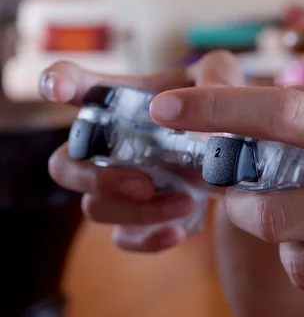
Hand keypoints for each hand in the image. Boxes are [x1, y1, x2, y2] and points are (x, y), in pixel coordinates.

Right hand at [42, 51, 243, 251]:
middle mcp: (106, 144)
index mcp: (118, 100)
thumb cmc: (214, 102)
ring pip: (94, 207)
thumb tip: (204, 129)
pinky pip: (124, 237)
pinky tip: (178, 231)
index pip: (74, 86)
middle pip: (64, 165)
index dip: (57, 85)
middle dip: (94, 178)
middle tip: (144, 183)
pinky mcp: (138, 217)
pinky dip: (148, 239)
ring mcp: (118, 184)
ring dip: (137, 210)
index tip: (55, 91)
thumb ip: (217, 78)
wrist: (234, 145)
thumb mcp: (221, 78)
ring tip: (187, 202)